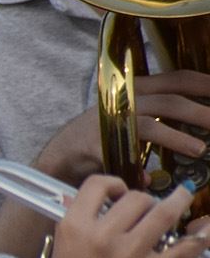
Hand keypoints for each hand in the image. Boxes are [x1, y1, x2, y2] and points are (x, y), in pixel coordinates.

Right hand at [35, 178, 208, 257]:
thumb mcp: (62, 253)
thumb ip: (77, 228)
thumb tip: (82, 203)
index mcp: (72, 227)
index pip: (96, 185)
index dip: (113, 183)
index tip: (120, 192)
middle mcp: (99, 235)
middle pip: (134, 198)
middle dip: (146, 200)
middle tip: (150, 210)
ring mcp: (125, 254)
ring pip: (162, 214)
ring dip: (178, 203)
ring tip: (184, 196)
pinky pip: (180, 250)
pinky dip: (195, 241)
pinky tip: (201, 235)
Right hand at [37, 70, 209, 182]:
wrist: (62, 154)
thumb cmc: (105, 136)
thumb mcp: (134, 115)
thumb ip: (163, 112)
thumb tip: (204, 115)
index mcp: (137, 88)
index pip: (177, 79)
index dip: (203, 83)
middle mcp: (124, 100)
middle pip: (170, 100)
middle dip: (201, 111)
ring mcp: (109, 121)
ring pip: (150, 124)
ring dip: (178, 136)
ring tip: (199, 149)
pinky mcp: (97, 144)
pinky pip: (124, 155)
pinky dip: (139, 168)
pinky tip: (150, 178)